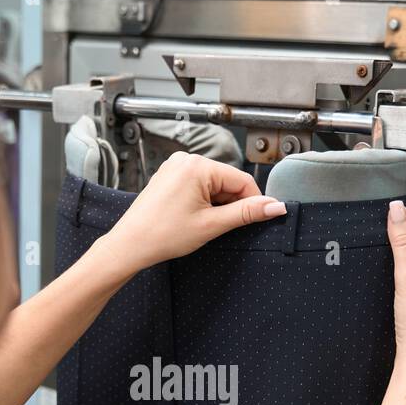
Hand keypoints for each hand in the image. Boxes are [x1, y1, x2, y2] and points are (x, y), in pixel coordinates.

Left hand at [99, 152, 285, 271]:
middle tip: (221, 227)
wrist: (130, 244)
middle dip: (232, 204)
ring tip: (202, 224)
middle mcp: (186, 160)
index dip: (253, 202)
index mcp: (197, 166)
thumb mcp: (212, 225)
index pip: (242, 180)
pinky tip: (194, 218)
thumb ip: (246, 213)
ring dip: (218, 205)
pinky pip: (198, 185)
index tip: (260, 219)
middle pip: (228, 181)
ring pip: (214, 184)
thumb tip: (275, 206)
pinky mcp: (170, 176)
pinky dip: (204, 202)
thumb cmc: (162, 234)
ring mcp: (176, 167)